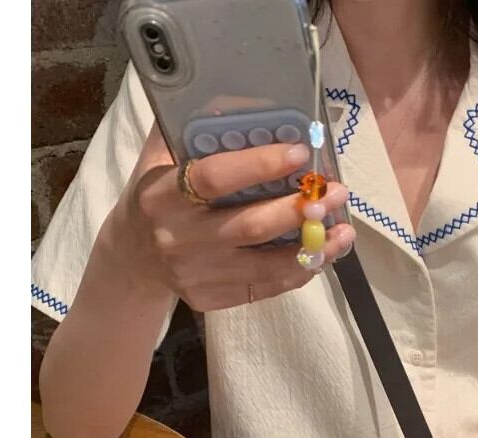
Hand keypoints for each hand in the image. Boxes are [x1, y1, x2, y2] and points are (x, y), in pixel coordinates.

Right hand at [112, 123, 355, 310]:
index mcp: (163, 195)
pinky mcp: (212, 299)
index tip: (301, 153)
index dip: (260, 165)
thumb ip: (191, 130)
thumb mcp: (159, 159)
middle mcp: (179, 238)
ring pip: (265, 265)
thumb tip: (241, 97)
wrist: (133, 258)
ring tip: (344, 230)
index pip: (215, 178)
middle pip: (250, 226)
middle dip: (298, 209)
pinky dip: (298, 270)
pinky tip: (323, 254)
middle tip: (334, 191)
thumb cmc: (159, 197)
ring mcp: (196, 274)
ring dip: (312, 247)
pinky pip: (265, 287)